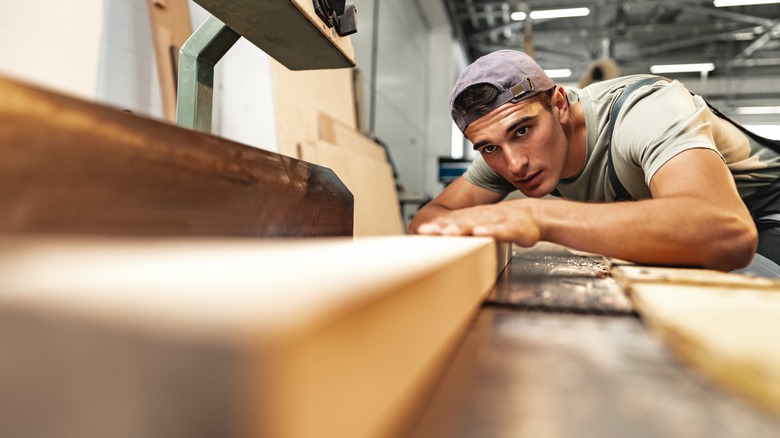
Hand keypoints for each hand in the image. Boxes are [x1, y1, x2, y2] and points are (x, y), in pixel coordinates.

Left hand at [416, 200, 541, 246]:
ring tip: (447, 232)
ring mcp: (496, 222)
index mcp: (474, 220)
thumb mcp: (484, 227)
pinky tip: (479, 233)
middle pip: (458, 223)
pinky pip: (499, 230)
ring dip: (461, 228)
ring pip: (475, 224)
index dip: (435, 228)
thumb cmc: (508, 224)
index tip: (419, 233)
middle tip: (424, 232)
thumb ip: (467, 232)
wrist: (534, 216)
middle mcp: (482, 219)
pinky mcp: (511, 228)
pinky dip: (489, 231)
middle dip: (441, 228)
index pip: (451, 223)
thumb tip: (447, 238)